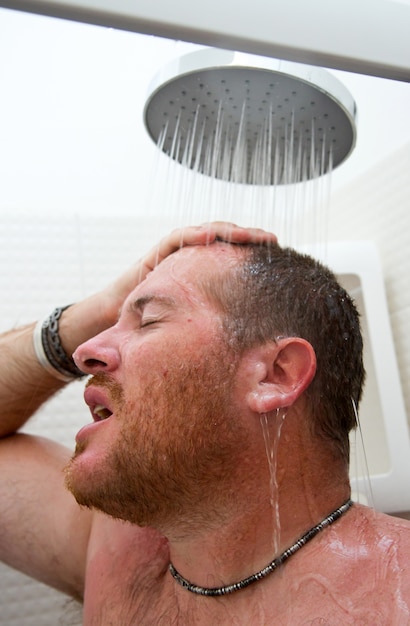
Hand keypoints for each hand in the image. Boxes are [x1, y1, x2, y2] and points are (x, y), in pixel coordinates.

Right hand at [62, 222, 277, 352]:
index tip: (278, 254)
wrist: (118, 318)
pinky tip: (210, 236)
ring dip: (228, 231)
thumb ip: (216, 321)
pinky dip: (194, 235)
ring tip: (249, 234)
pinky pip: (177, 238)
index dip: (254, 252)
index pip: (233, 255)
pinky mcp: (158, 252)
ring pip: (205, 232)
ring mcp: (175, 252)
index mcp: (203, 272)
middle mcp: (192, 258)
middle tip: (271, 240)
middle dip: (248, 237)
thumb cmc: (156, 324)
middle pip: (225, 239)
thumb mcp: (194, 321)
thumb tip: (252, 342)